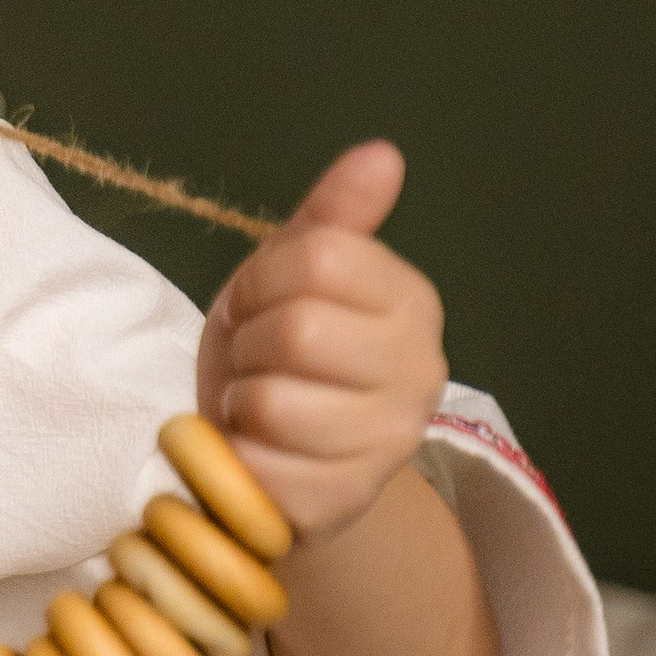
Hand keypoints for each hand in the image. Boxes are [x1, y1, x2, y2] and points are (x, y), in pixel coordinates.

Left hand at [195, 141, 447, 544]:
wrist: (282, 461)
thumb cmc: (283, 355)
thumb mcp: (293, 275)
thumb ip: (334, 215)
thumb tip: (382, 152)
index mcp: (411, 303)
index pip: (320, 257)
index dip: (263, 277)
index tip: (258, 302)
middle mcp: (421, 373)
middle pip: (297, 329)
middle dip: (250, 343)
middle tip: (257, 359)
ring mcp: (389, 444)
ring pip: (273, 402)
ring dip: (240, 401)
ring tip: (258, 406)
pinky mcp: (345, 503)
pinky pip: (258, 468)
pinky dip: (234, 458)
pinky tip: (256, 454)